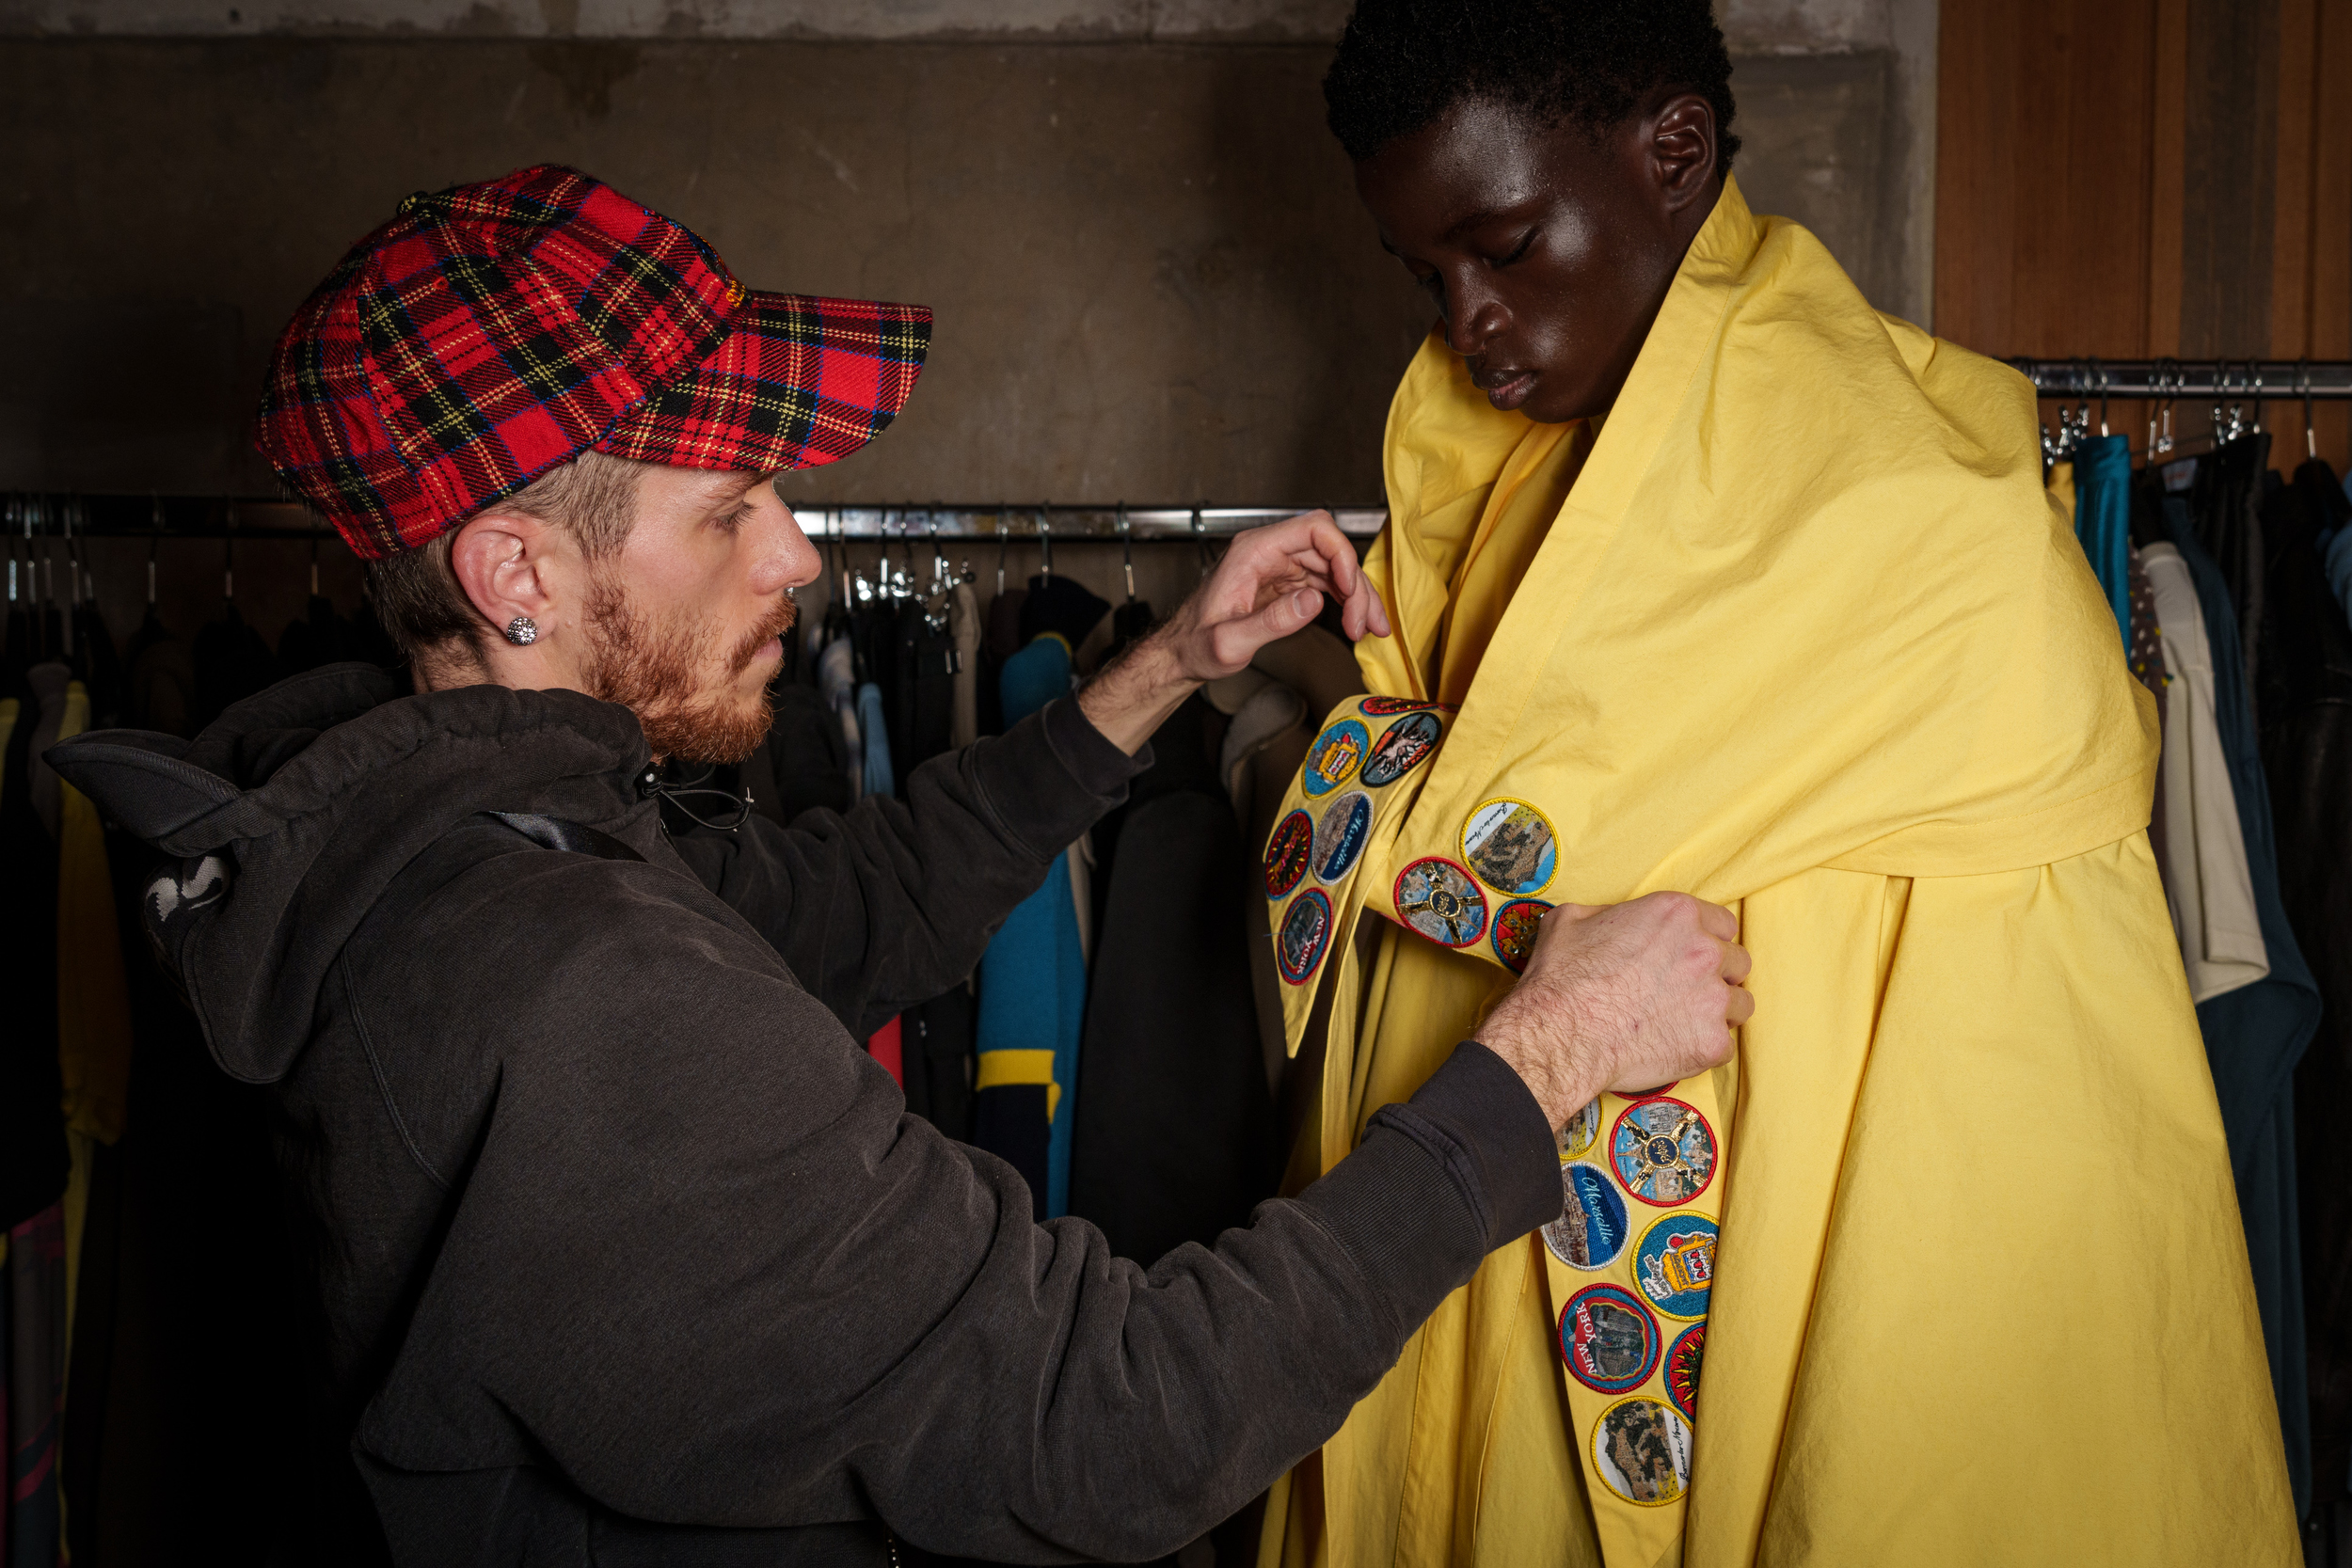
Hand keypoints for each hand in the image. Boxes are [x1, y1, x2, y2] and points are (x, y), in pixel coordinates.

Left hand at [1160, 511, 1391, 681]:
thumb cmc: (1195, 645)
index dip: (1341, 553)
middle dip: (1355, 585)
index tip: (1351, 589)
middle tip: (1364, 622)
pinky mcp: (1283, 582)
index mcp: (1253, 551)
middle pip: (1330, 550)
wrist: (1181, 653)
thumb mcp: (1228, 642)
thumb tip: (1314, 600)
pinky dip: (1343, 600)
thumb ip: (1271, 622)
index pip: (1313, 528)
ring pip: (1332, 567)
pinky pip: (1324, 582)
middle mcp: (1268, 551)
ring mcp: (1277, 565)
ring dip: (1356, 595)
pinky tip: (1354, 621)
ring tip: (1370, 627)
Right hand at [1474, 894, 1751, 1128]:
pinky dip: (1703, 1048)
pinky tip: (1675, 1047)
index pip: (1722, 924)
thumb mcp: (1572, 920)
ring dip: (1720, 1012)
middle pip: (1737, 962)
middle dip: (1717, 976)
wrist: (1560, 1034)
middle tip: (1687, 991)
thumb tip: (1608, 919)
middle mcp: (1704, 950)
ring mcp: (1713, 998)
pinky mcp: (1712, 1042)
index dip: (1707, 940)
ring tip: (1687, 1022)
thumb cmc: (1562, 978)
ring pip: (1741, 1004)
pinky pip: (1724, 1045)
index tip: (1692, 956)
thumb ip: (1607, 914)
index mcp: (1676, 914)